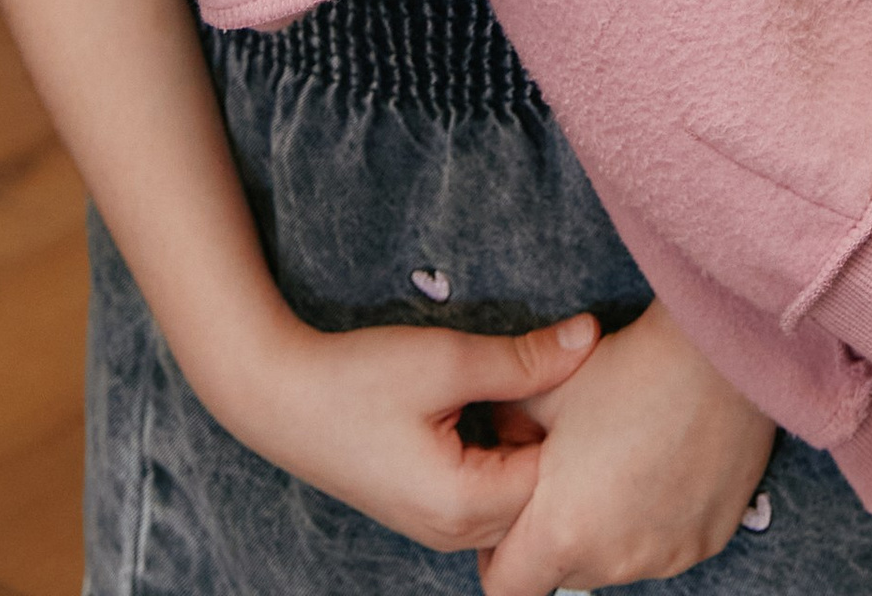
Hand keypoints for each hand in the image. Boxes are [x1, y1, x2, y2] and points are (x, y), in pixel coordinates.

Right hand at [234, 308, 600, 557]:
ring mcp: (439, 526)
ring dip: (528, 449)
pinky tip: (498, 409)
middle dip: (558, 445)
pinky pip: (487, 495)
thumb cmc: (358, 379)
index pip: (556, 483)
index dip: (577, 430)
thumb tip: (590, 338)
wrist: (281, 396)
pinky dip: (502, 457)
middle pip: (540, 500)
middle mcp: (455, 532)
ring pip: (514, 498)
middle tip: (566, 383)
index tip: (584, 381)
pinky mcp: (427, 509)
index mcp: (464, 505)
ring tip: (531, 391)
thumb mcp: (447, 358)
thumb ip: (524, 358)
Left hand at [477, 301, 774, 593]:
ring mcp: (666, 557)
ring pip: (615, 562)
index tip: (513, 514)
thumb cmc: (626, 369)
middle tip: (568, 474)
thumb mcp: (545, 392)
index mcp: (563, 531)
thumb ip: (507, 427)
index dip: (499, 553)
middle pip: (564, 574)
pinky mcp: (706, 542)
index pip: (508, 586)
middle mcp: (615, 561)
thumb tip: (501, 439)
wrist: (716, 355)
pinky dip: (653, 521)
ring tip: (619, 461)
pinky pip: (663, 547)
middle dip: (556, 535)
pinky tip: (661, 464)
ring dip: (606, 530)